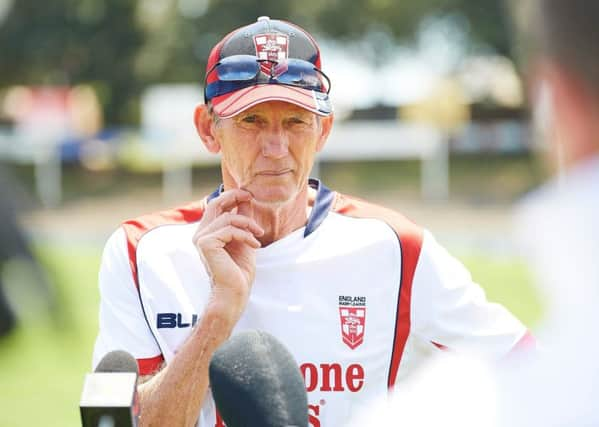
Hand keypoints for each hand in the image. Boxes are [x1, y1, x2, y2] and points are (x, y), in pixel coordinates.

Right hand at [192, 189, 263, 325]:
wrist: (235, 293)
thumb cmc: (239, 271)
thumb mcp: (245, 239)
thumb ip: (243, 220)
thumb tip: (246, 199)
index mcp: (208, 232)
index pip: (216, 205)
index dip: (231, 195)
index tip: (248, 195)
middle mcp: (201, 234)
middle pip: (215, 203)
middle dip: (235, 196)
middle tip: (251, 197)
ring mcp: (201, 239)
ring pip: (227, 218)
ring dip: (248, 224)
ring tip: (259, 235)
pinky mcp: (206, 244)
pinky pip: (229, 230)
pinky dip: (245, 235)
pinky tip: (255, 245)